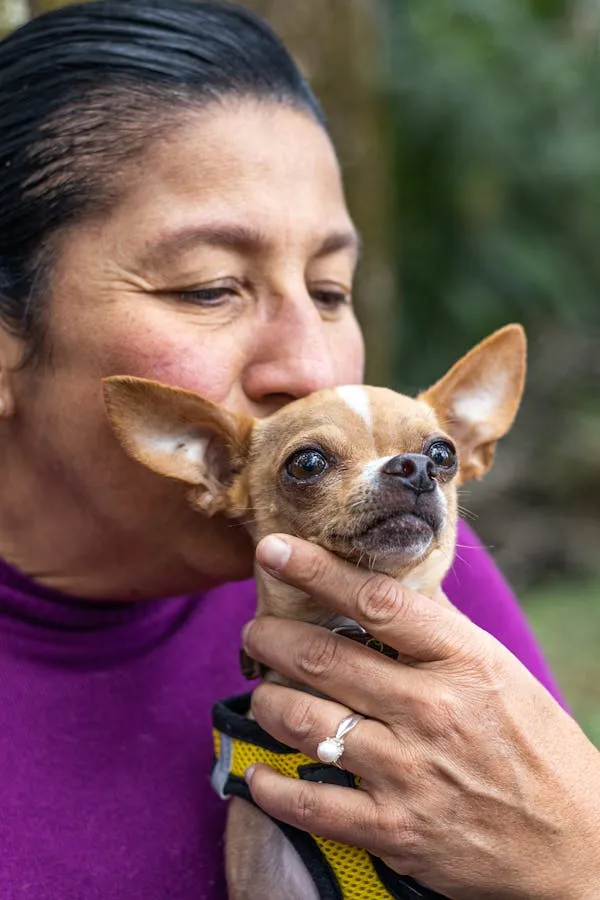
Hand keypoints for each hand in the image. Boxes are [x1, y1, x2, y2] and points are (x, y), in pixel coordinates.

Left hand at [242, 534, 599, 899]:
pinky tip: (258, 772)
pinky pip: (312, 802)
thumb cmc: (533, 743)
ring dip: (269, 700)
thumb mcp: (496, 669)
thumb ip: (437, 630)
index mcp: (461, 659)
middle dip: (272, 637)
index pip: (375, 601)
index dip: (316, 569)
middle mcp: (431, 710)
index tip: (274, 550)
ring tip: (265, 691)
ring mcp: (410, 771)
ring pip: (306, 721)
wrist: (575, 841)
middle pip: (324, 658)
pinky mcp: (396, 829)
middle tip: (256, 630)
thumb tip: (383, 586)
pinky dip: (273, 786)